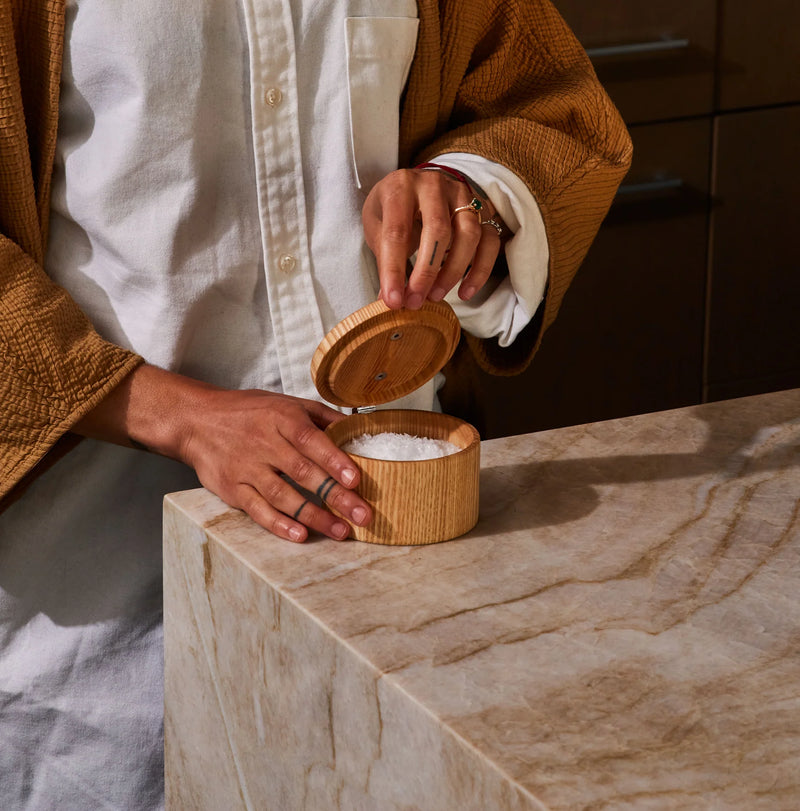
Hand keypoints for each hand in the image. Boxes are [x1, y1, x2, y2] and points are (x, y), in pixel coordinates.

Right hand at [74, 365, 371, 542]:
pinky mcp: (231, 489)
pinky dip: (278, 524)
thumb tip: (359, 427)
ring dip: (314, 515)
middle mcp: (264, 443)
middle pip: (303, 472)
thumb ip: (322, 416)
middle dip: (336, 496)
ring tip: (341, 531)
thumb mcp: (285, 403)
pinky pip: (257, 509)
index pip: (311, 440)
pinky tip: (300, 535)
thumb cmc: (248, 412)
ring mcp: (246, 468)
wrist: (195, 420)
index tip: (356, 480)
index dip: (334, 460)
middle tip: (363, 515)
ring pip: (283, 496)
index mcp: (281, 419)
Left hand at [362, 167, 505, 309]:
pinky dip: (479, 271)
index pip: (397, 231)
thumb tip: (389, 300)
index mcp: (401, 186)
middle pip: (438, 230)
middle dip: (426, 273)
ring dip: (453, 272)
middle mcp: (434, 185)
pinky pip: (489, 242)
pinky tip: (465, 292)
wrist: (417, 185)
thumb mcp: (377, 224)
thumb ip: (384, 258)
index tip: (393, 300)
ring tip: (436, 296)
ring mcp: (462, 195)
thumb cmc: (393, 208)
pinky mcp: (483, 210)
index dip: (394, 269)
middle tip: (415, 301)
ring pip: (469, 234)